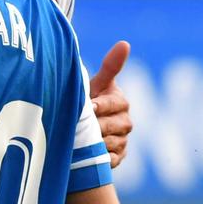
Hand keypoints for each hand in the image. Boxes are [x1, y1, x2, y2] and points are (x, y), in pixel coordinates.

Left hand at [89, 41, 132, 167]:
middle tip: (79, 126)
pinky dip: (100, 158)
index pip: (115, 104)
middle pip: (114, 126)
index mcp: (121, 102)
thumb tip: (125, 43)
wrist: (77, 127)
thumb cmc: (86, 100)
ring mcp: (122, 141)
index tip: (90, 106)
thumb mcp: (95, 83)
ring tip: (78, 140)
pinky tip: (87, 154)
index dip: (102, 106)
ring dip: (95, 142)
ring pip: (112, 144)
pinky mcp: (117, 158)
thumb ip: (110, 67)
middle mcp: (125, 122)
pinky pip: (112, 160)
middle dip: (96, 125)